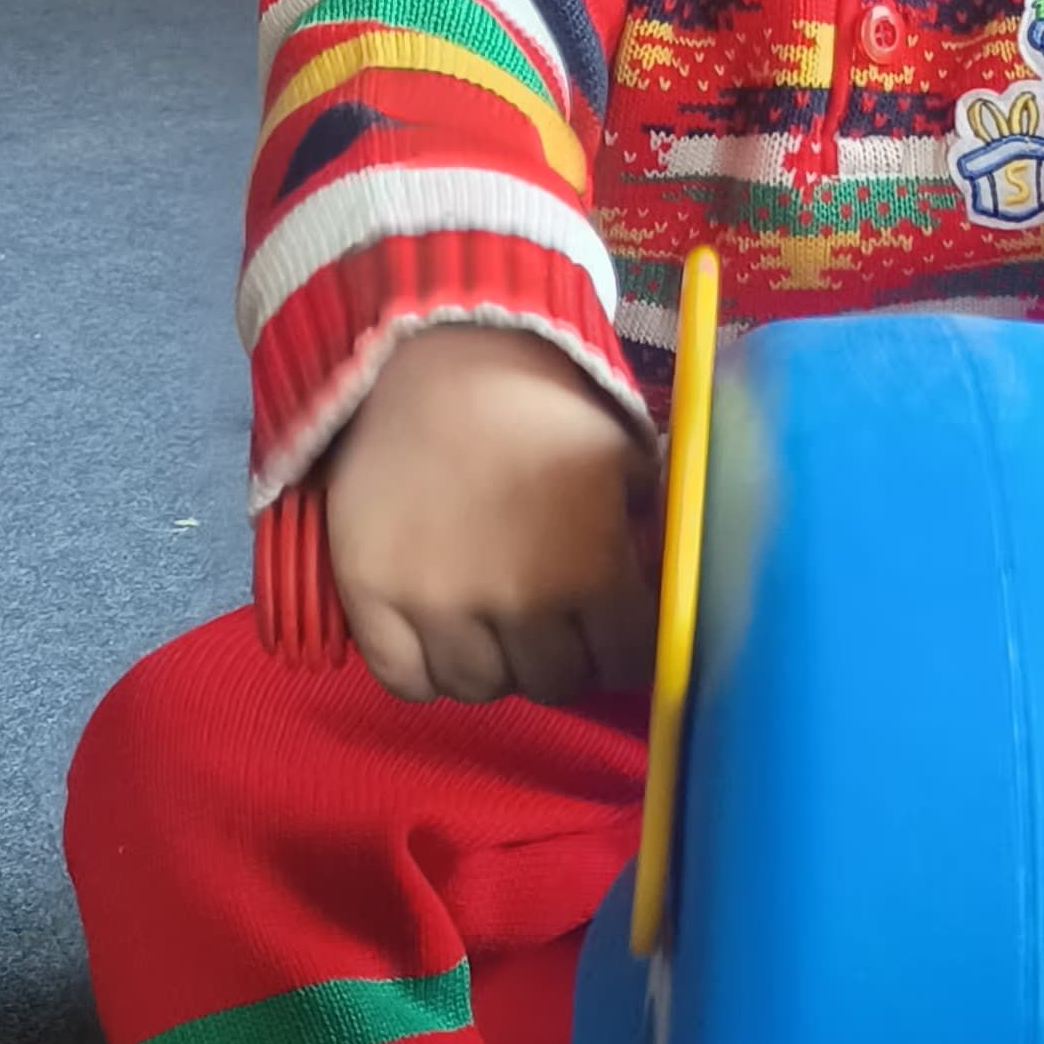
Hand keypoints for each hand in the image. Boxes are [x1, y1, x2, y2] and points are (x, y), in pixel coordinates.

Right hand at [323, 324, 657, 704]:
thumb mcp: (624, 458)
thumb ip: (649, 532)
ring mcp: (437, 601)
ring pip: (480, 689)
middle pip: (553, 683)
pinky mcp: (370, 594)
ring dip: (495, 665)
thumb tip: (672, 589)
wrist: (438, 354)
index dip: (627, 649)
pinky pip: (405, 681)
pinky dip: (425, 672)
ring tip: (494, 625)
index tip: (615, 632)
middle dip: (563, 656)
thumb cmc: (541, 406)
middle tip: (553, 623)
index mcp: (592, 566)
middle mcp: (518, 598)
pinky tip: (440, 638)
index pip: (628, 663)